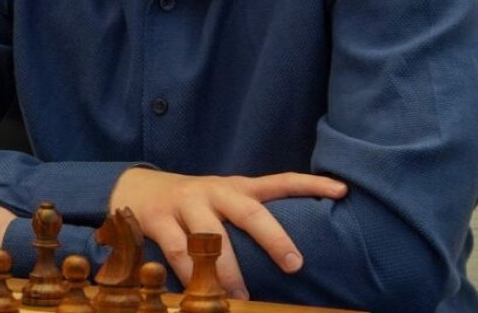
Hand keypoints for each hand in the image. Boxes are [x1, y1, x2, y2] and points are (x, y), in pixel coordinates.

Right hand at [108, 168, 346, 299]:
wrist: (135, 189)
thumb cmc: (193, 205)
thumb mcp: (223, 202)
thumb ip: (251, 219)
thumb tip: (293, 254)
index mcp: (236, 187)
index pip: (280, 182)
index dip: (311, 185)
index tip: (342, 191)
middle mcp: (215, 192)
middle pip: (249, 212)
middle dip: (273, 237)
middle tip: (294, 263)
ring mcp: (186, 204)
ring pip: (211, 237)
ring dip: (228, 270)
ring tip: (241, 295)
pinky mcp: (159, 220)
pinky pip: (178, 252)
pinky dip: (188, 276)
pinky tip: (197, 295)